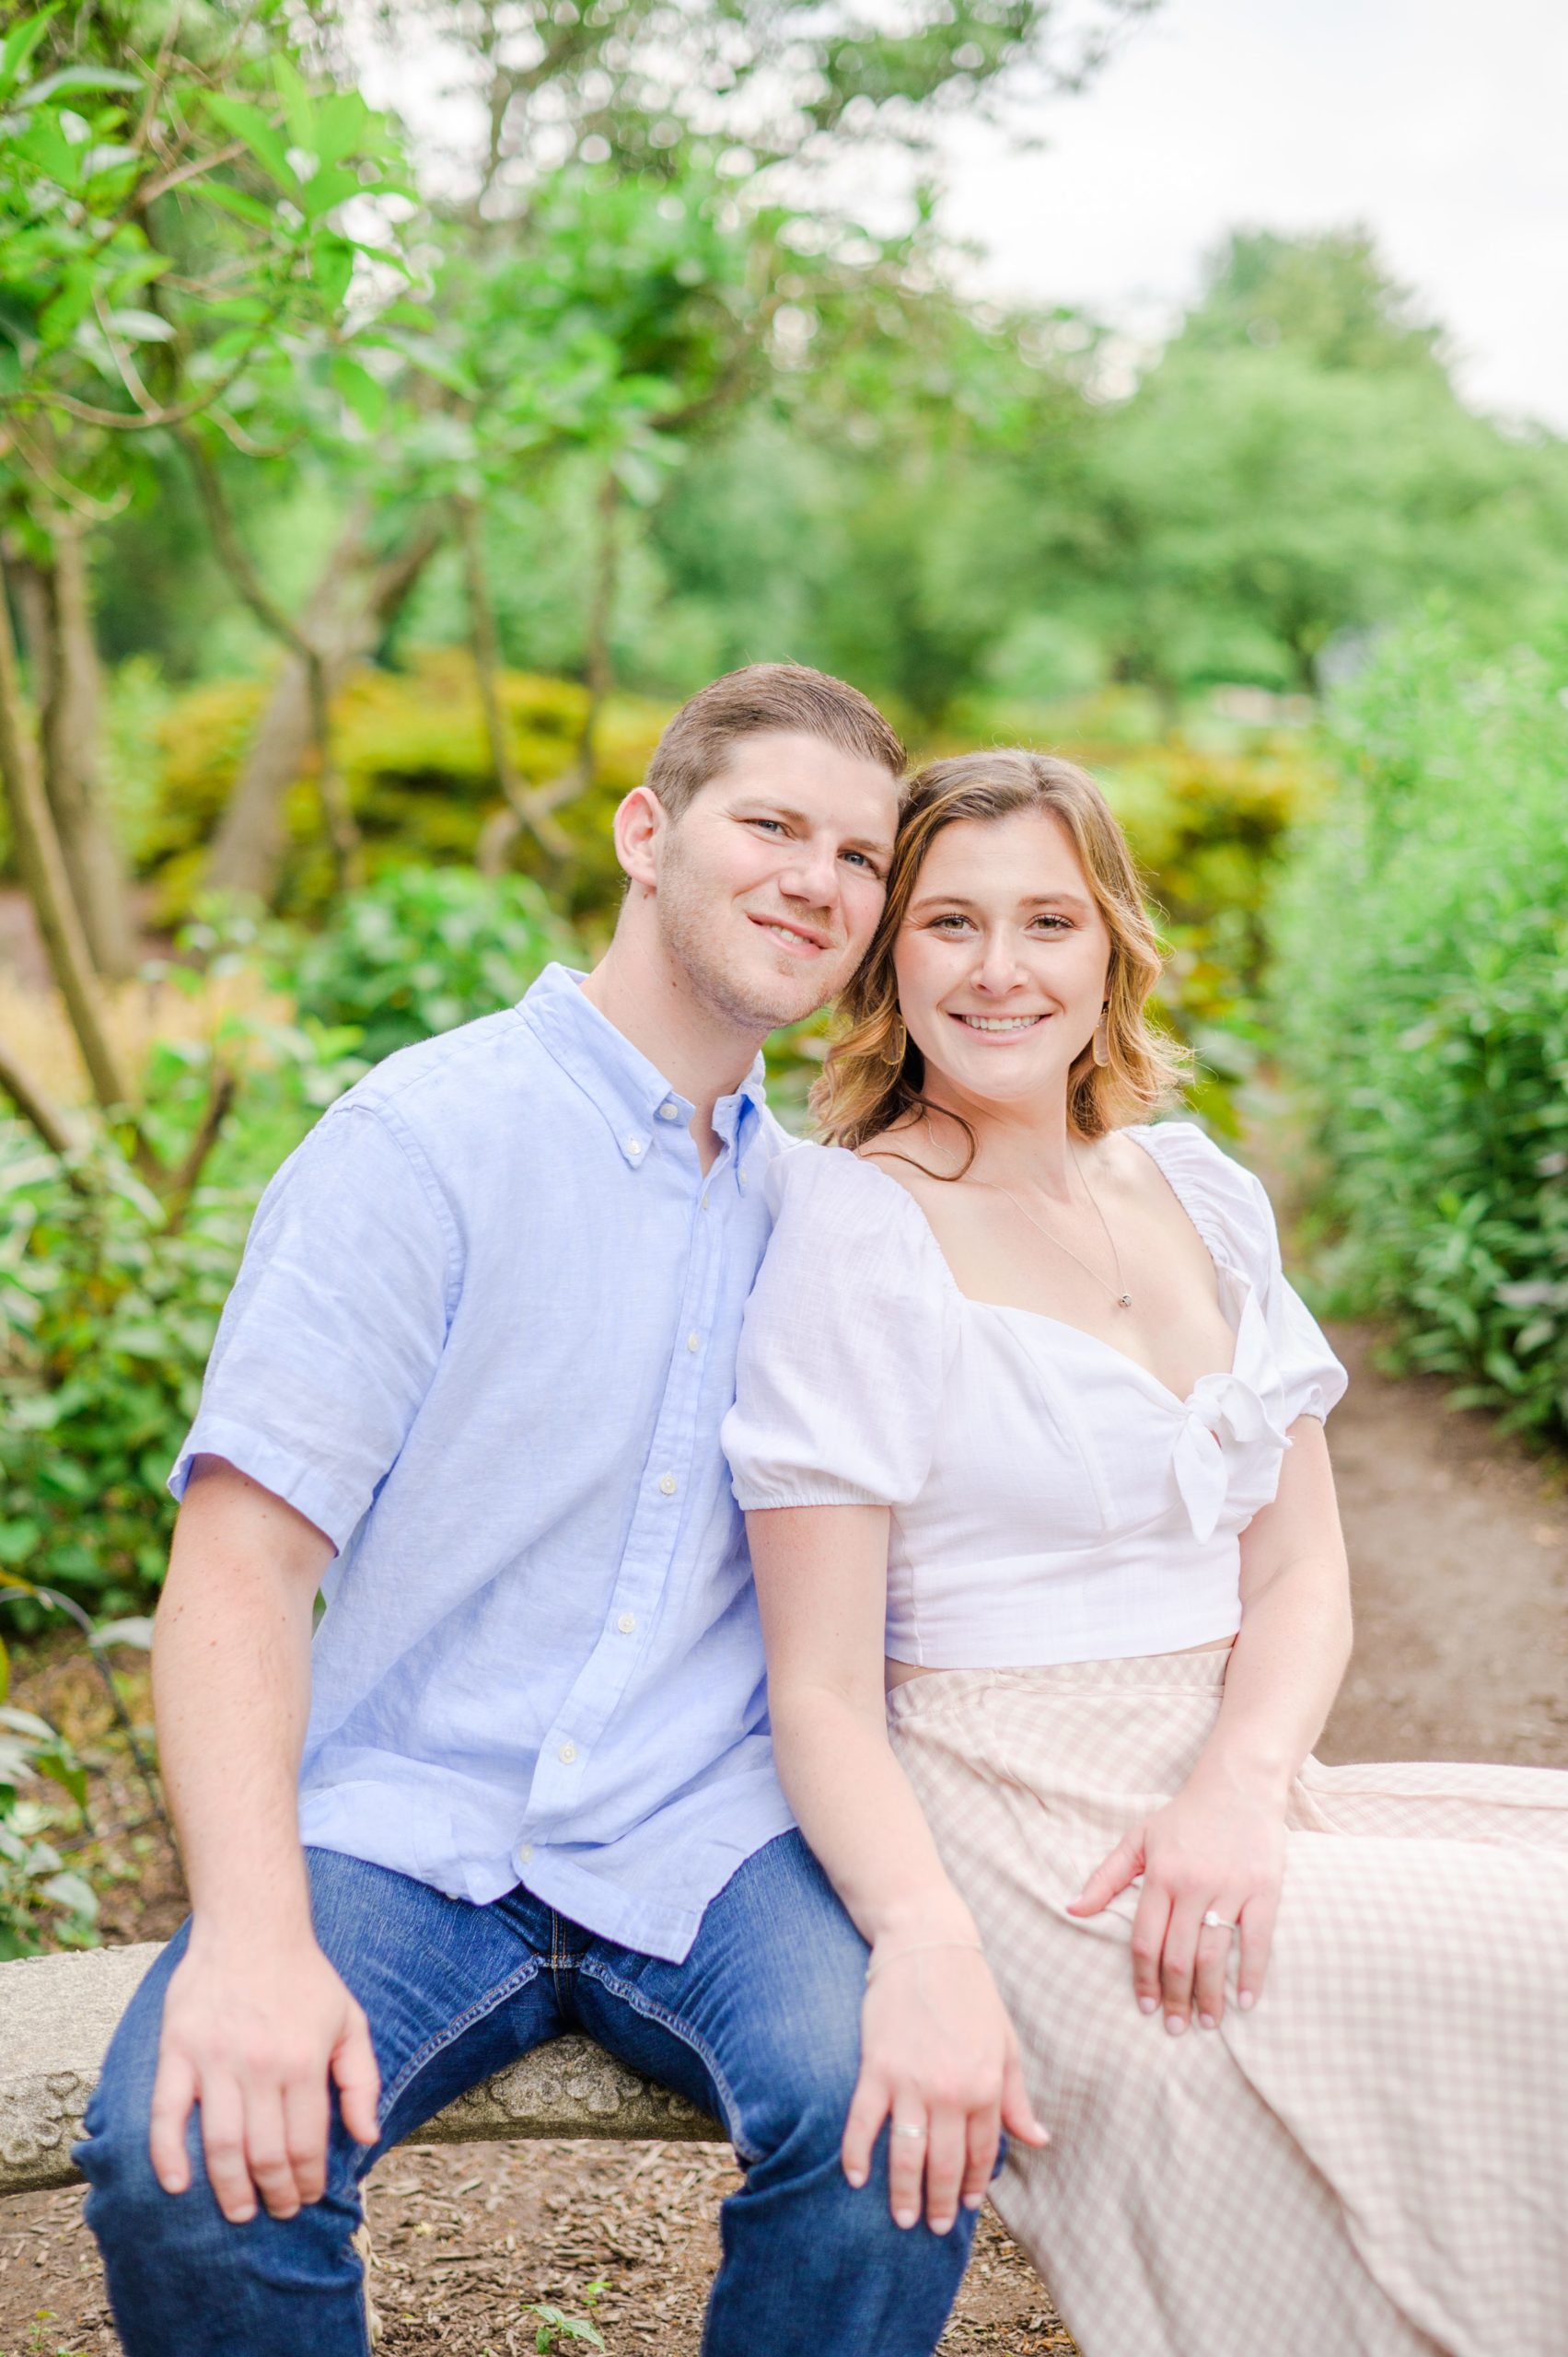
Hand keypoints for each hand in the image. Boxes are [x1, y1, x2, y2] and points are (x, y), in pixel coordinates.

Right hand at [149, 1928, 381, 2222]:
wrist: (252, 1926)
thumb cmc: (305, 1978)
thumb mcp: (350, 2021)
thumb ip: (362, 2081)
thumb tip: (367, 2138)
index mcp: (304, 2061)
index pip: (306, 2144)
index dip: (308, 2181)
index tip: (307, 2198)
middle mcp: (260, 2066)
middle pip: (265, 2154)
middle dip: (275, 2194)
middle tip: (276, 2211)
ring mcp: (215, 2060)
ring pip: (221, 2145)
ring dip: (230, 2189)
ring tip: (239, 2211)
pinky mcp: (177, 2051)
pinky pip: (166, 2114)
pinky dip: (167, 2155)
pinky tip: (177, 2184)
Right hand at [842, 1941, 1047, 2234]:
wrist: (929, 1943)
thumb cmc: (971, 1993)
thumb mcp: (1005, 2044)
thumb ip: (1016, 2098)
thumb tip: (1039, 2141)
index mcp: (986, 2087)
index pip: (980, 2154)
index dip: (971, 2185)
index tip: (962, 2207)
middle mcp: (952, 2092)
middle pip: (943, 2164)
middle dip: (937, 2203)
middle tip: (929, 2227)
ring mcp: (912, 2082)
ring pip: (906, 2155)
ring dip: (902, 2193)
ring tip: (900, 2218)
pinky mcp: (877, 2067)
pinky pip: (864, 2123)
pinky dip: (856, 2153)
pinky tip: (853, 2177)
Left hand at [1068, 1776, 1285, 2032]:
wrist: (1238, 1785)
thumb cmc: (1185, 1817)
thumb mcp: (1138, 1838)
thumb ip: (1106, 1877)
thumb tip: (1072, 1908)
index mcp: (1160, 1876)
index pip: (1145, 1940)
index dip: (1143, 1979)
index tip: (1146, 2007)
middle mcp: (1193, 1886)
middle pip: (1179, 1956)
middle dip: (1175, 1998)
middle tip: (1174, 2029)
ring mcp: (1230, 1889)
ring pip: (1215, 1955)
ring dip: (1209, 1997)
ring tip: (1205, 2024)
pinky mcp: (1264, 1890)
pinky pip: (1258, 1941)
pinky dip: (1252, 1975)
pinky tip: (1245, 2002)